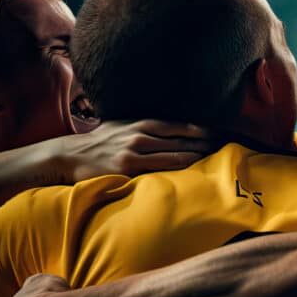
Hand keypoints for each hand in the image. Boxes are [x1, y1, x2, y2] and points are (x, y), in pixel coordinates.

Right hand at [54, 119, 215, 182]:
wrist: (70, 155)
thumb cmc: (100, 142)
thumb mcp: (122, 125)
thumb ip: (144, 126)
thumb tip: (167, 127)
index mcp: (142, 123)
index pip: (180, 126)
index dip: (202, 131)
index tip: (220, 135)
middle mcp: (141, 134)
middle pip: (183, 140)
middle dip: (206, 144)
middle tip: (226, 148)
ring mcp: (134, 151)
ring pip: (175, 154)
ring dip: (197, 157)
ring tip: (214, 161)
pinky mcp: (128, 168)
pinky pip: (159, 170)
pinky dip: (177, 171)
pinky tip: (191, 174)